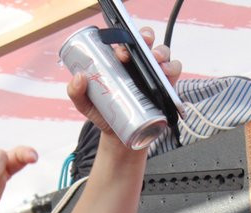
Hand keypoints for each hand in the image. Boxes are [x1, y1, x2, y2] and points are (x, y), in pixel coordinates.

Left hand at [67, 26, 181, 135]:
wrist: (119, 136)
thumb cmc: (104, 113)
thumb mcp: (85, 103)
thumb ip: (76, 92)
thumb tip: (79, 77)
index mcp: (119, 61)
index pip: (123, 42)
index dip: (124, 41)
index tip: (120, 54)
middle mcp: (137, 63)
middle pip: (145, 41)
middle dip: (145, 37)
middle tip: (142, 46)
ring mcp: (153, 73)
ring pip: (162, 53)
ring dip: (161, 52)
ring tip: (156, 61)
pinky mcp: (166, 85)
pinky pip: (174, 70)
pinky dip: (173, 69)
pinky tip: (166, 74)